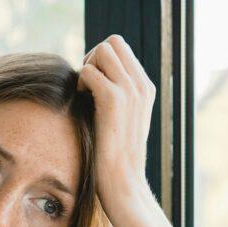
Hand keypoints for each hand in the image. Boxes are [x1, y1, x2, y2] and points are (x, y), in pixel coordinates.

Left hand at [77, 34, 156, 222]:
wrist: (123, 183)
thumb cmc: (115, 158)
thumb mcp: (120, 120)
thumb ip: (114, 96)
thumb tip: (91, 77)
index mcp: (146, 88)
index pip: (122, 48)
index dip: (102, 60)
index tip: (94, 86)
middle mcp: (142, 86)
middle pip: (113, 42)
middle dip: (94, 57)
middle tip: (87, 86)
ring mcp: (130, 91)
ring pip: (102, 51)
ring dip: (87, 67)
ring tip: (85, 94)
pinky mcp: (114, 100)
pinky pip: (90, 70)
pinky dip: (81, 82)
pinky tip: (82, 102)